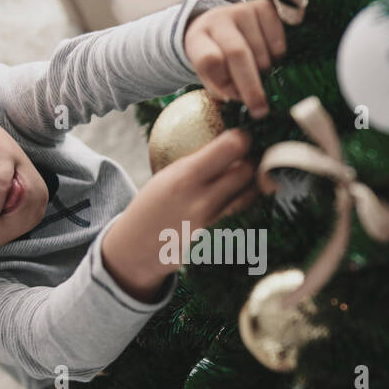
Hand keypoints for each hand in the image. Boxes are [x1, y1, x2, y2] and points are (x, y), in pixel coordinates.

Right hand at [101, 128, 262, 301]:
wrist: (135, 250)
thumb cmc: (152, 207)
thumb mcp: (167, 176)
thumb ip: (198, 162)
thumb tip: (231, 141)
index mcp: (185, 177)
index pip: (232, 147)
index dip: (243, 138)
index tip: (242, 138)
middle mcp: (202, 201)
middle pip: (247, 171)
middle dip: (250, 161)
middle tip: (247, 159)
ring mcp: (213, 225)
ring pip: (252, 196)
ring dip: (253, 185)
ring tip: (246, 180)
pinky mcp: (219, 242)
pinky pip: (245, 218)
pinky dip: (247, 207)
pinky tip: (242, 202)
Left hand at [184, 0, 286, 118]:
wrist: (221, 24)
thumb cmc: (216, 56)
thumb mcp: (209, 74)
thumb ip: (221, 88)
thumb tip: (242, 97)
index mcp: (197, 38)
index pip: (209, 60)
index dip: (223, 81)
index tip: (234, 98)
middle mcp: (218, 18)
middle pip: (237, 53)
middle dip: (251, 85)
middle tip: (260, 109)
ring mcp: (242, 10)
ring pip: (262, 51)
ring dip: (265, 71)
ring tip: (258, 73)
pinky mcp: (263, 7)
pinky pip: (278, 41)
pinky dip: (277, 57)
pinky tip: (268, 57)